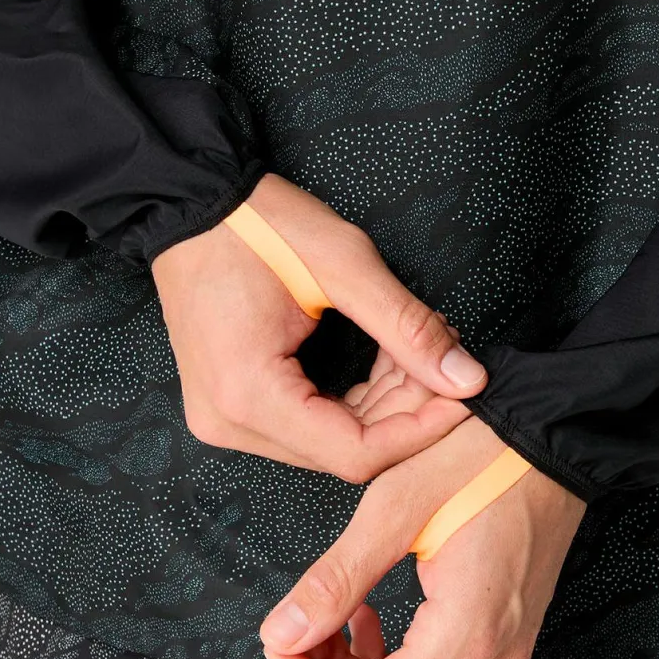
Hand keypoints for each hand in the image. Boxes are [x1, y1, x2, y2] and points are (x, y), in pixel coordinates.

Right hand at [151, 173, 487, 481]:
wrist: (190, 205)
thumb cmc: (256, 224)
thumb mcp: (345, 266)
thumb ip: (409, 329)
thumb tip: (467, 379)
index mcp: (249, 395)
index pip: (355, 453)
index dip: (418, 431)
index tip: (461, 397)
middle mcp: (230, 422)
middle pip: (344, 452)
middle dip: (405, 413)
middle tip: (439, 362)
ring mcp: (226, 417)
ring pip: (330, 442)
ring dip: (383, 407)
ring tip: (410, 354)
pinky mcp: (232, 405)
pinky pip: (308, 425)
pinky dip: (353, 402)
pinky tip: (381, 365)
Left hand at [259, 416, 586, 658]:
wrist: (552, 439)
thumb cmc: (482, 458)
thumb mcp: (395, 508)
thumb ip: (336, 579)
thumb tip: (281, 634)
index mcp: (465, 636)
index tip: (280, 639)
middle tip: (298, 627)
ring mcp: (504, 656)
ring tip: (331, 618)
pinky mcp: (505, 640)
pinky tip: (371, 615)